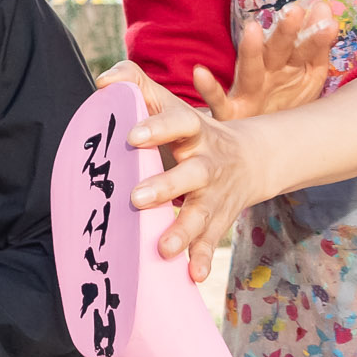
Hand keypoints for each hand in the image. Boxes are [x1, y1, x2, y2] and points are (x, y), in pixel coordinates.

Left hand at [120, 67, 283, 284]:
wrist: (252, 158)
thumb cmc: (191, 129)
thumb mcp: (171, 103)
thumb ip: (137, 84)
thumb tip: (104, 81)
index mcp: (194, 129)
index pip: (179, 122)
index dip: (157, 128)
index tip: (131, 136)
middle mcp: (207, 163)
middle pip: (191, 173)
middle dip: (166, 186)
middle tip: (136, 198)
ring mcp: (215, 193)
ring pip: (202, 213)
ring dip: (184, 231)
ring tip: (164, 248)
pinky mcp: (219, 219)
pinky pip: (211, 240)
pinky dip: (202, 258)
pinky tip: (192, 275)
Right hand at [196, 0, 336, 119]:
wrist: (259, 143)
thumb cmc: (283, 106)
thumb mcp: (307, 78)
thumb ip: (316, 46)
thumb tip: (323, 7)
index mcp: (288, 68)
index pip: (304, 50)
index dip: (315, 38)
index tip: (328, 19)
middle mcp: (267, 74)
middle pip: (277, 51)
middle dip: (285, 33)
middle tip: (294, 12)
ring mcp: (247, 91)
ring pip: (249, 69)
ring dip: (251, 50)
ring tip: (253, 29)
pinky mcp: (229, 112)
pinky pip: (217, 99)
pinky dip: (208, 87)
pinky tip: (200, 72)